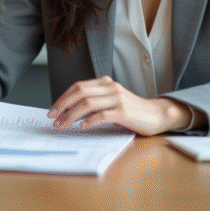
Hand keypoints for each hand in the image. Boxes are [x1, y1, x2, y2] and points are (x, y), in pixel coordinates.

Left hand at [46, 76, 191, 135]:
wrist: (157, 115)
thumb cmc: (131, 110)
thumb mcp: (111, 101)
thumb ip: (94, 102)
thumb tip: (69, 112)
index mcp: (105, 83)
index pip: (78, 87)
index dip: (62, 98)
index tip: (52, 111)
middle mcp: (110, 87)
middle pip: (79, 92)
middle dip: (62, 105)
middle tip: (52, 118)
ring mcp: (118, 99)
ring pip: (88, 103)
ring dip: (71, 115)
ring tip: (63, 125)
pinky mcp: (124, 112)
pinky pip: (102, 115)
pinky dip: (89, 121)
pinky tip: (82, 128)